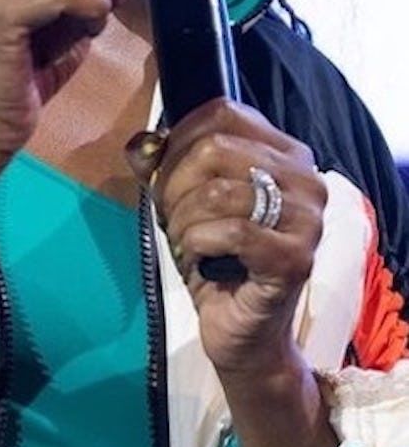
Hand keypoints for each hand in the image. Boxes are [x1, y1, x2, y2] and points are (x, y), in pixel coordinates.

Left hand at [132, 99, 326, 378]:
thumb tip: (140, 145)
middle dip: (175, 184)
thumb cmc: (217, 260)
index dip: (180, 138)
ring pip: (218, 192)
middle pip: (216, 149)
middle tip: (170, 215)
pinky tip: (199, 258)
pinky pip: (230, 232)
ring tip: (184, 240)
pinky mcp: (296, 258)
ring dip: (183, 219)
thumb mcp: (186, 203)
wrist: (244, 333)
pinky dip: (197, 243)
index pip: (224, 113)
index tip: (162, 173)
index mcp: (286, 153)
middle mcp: (306, 178)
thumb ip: (162, 167)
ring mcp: (307, 219)